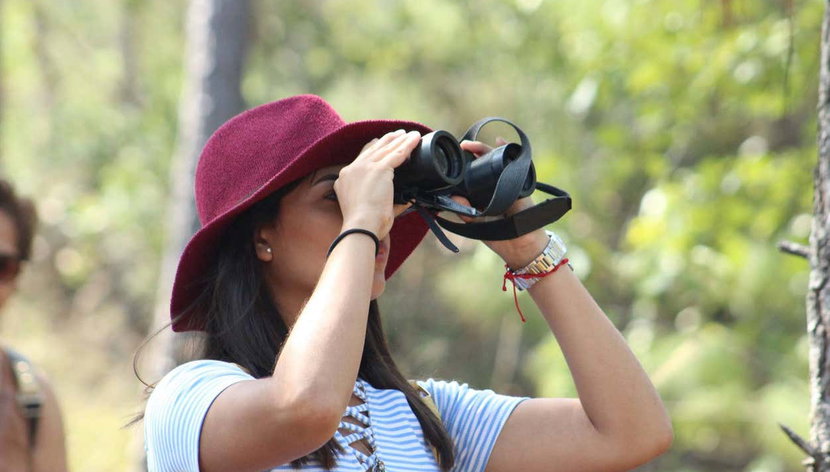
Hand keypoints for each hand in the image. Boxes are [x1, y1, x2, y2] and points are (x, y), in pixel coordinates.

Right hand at [334, 129, 418, 237]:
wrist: (361, 226)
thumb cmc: (366, 225)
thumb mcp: (367, 209)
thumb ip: (384, 201)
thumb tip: (404, 200)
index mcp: (344, 178)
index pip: (360, 158)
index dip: (372, 149)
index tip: (379, 142)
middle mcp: (352, 169)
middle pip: (373, 149)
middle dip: (387, 141)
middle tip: (397, 134)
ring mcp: (365, 167)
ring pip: (386, 149)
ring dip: (400, 140)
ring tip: (409, 134)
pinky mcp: (379, 169)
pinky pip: (398, 153)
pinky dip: (408, 145)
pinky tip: (416, 139)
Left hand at [454, 139, 548, 268]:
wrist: (521, 245)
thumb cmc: (499, 235)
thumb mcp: (477, 223)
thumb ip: (465, 211)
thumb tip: (453, 197)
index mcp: (483, 194)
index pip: (472, 174)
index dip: (464, 165)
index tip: (454, 158)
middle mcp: (495, 186)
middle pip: (483, 163)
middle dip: (473, 152)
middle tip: (462, 147)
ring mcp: (508, 182)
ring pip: (497, 160)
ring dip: (486, 149)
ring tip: (472, 145)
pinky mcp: (520, 183)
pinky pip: (515, 163)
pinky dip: (508, 151)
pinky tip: (500, 142)